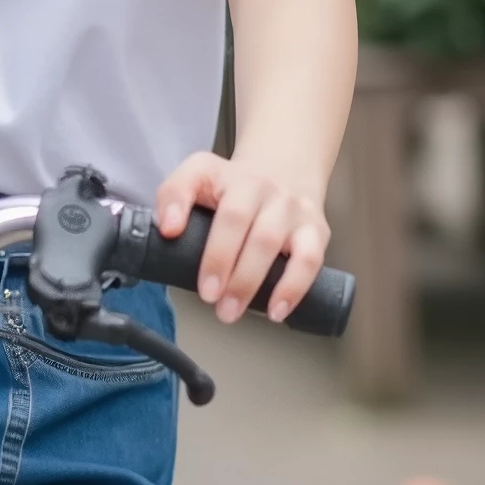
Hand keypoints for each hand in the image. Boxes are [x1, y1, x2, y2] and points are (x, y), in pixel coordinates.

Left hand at [154, 152, 328, 323]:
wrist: (288, 172)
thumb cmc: (233, 190)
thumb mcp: (198, 178)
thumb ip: (174, 196)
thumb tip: (167, 230)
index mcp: (222, 173)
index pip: (195, 181)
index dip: (179, 206)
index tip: (170, 234)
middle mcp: (259, 185)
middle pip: (237, 219)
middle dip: (220, 261)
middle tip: (208, 296)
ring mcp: (290, 207)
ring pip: (269, 241)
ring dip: (248, 280)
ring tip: (231, 311)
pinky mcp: (316, 229)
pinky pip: (310, 259)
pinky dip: (293, 287)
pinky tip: (276, 311)